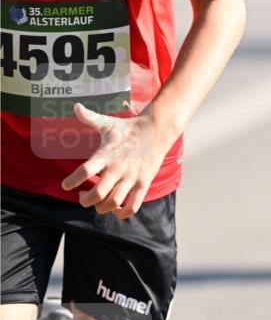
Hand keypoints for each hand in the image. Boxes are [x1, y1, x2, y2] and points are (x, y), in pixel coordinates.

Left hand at [61, 103, 165, 217]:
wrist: (156, 130)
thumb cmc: (128, 128)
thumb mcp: (108, 123)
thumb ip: (90, 118)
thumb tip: (76, 106)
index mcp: (106, 154)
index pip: (85, 171)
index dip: (72, 181)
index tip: (66, 185)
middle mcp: (118, 168)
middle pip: (97, 193)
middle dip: (85, 200)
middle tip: (82, 197)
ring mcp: (131, 178)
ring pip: (113, 202)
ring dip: (101, 207)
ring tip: (98, 203)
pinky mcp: (143, 184)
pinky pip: (132, 206)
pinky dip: (122, 213)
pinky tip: (116, 209)